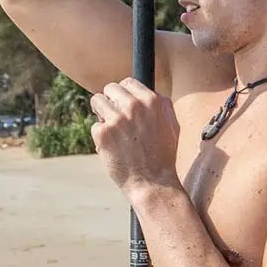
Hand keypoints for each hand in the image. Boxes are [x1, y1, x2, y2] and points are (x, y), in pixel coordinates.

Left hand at [89, 77, 180, 197]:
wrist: (153, 183)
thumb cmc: (163, 156)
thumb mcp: (172, 125)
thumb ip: (162, 105)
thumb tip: (151, 93)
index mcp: (152, 101)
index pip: (128, 82)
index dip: (123, 94)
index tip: (122, 104)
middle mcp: (134, 106)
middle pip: (109, 88)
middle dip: (110, 101)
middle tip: (114, 118)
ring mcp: (117, 119)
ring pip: (97, 102)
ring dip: (102, 115)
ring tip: (112, 131)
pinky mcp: (103, 134)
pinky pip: (95, 126)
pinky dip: (100, 137)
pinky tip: (112, 148)